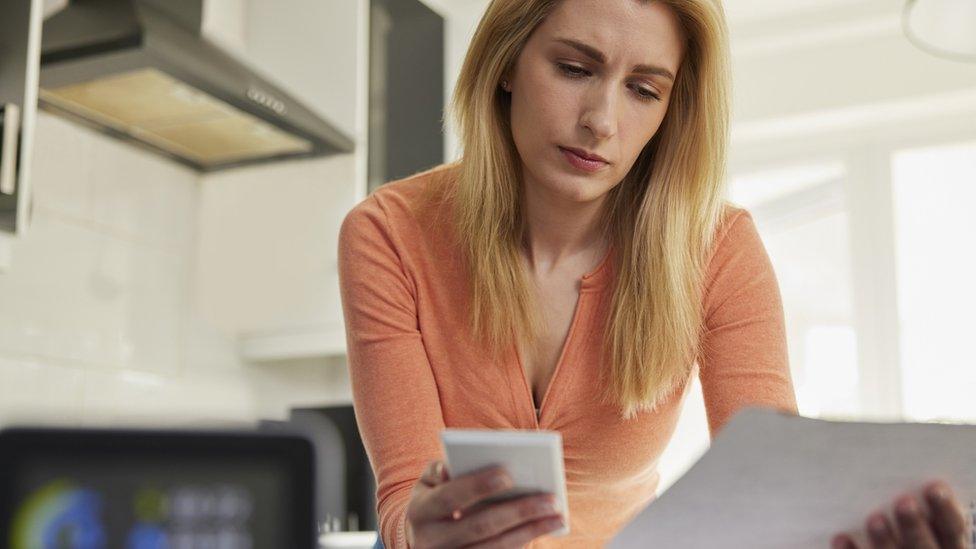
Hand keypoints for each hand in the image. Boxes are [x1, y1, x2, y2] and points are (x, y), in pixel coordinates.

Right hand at [404, 460, 564, 547]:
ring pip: (493, 548)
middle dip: (518, 511)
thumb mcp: (427, 483)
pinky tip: (542, 529)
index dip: (476, 486)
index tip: (507, 474)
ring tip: (557, 515)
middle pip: (479, 526)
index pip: (449, 498)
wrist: (422, 541)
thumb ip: (439, 470)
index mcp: (419, 512)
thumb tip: (450, 468)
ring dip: (529, 532)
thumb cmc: (433, 500)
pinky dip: (522, 543)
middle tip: (551, 499)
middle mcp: (430, 542)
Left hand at [831, 480, 970, 547]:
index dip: (945, 510)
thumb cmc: (904, 522)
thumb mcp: (924, 518)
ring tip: (874, 519)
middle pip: (924, 546)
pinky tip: (841, 537)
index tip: (933, 487)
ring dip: (884, 540)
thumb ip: (918, 503)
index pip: (952, 529)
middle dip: (914, 525)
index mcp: (945, 543)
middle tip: (903, 502)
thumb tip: (897, 469)